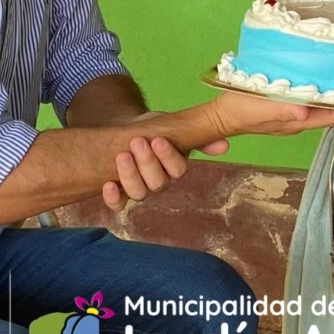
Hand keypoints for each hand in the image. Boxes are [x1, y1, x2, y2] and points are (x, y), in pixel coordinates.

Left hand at [101, 133, 228, 210]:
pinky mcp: (119, 195)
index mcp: (174, 167)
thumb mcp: (173, 127)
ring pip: (139, 194)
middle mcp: (159, 183)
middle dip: (147, 162)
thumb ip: (196, 138)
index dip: (168, 158)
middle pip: (158, 182)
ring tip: (121, 156)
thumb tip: (224, 146)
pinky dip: (113, 198)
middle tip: (137, 142)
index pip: (177, 170)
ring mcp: (139, 190)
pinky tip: (108, 184)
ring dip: (130, 175)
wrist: (123, 131)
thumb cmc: (152, 129)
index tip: (158, 140)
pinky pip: (118, 205)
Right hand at [211, 90, 333, 137]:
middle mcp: (298, 119)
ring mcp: (291, 112)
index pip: (332, 117)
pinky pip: (307, 96)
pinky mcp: (282, 104)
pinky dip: (318, 87)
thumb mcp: (259, 109)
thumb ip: (281, 110)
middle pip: (329, 111)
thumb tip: (304, 111)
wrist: (219, 114)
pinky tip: (319, 75)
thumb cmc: (239, 111)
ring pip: (320, 104)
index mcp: (297, 122)